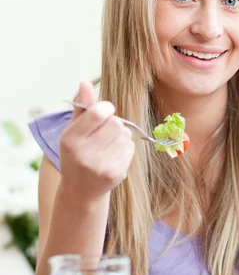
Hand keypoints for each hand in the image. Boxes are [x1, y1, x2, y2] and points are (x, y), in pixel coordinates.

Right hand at [59, 81, 134, 203]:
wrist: (81, 191)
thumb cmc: (76, 154)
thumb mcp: (72, 131)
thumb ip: (81, 107)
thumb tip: (86, 83)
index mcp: (70, 140)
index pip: (98, 112)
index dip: (106, 108)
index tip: (104, 112)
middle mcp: (84, 154)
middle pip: (116, 123)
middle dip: (113, 123)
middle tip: (105, 132)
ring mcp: (101, 166)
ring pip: (125, 134)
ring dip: (121, 135)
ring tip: (108, 145)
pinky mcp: (115, 174)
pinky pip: (130, 148)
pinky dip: (125, 147)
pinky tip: (114, 155)